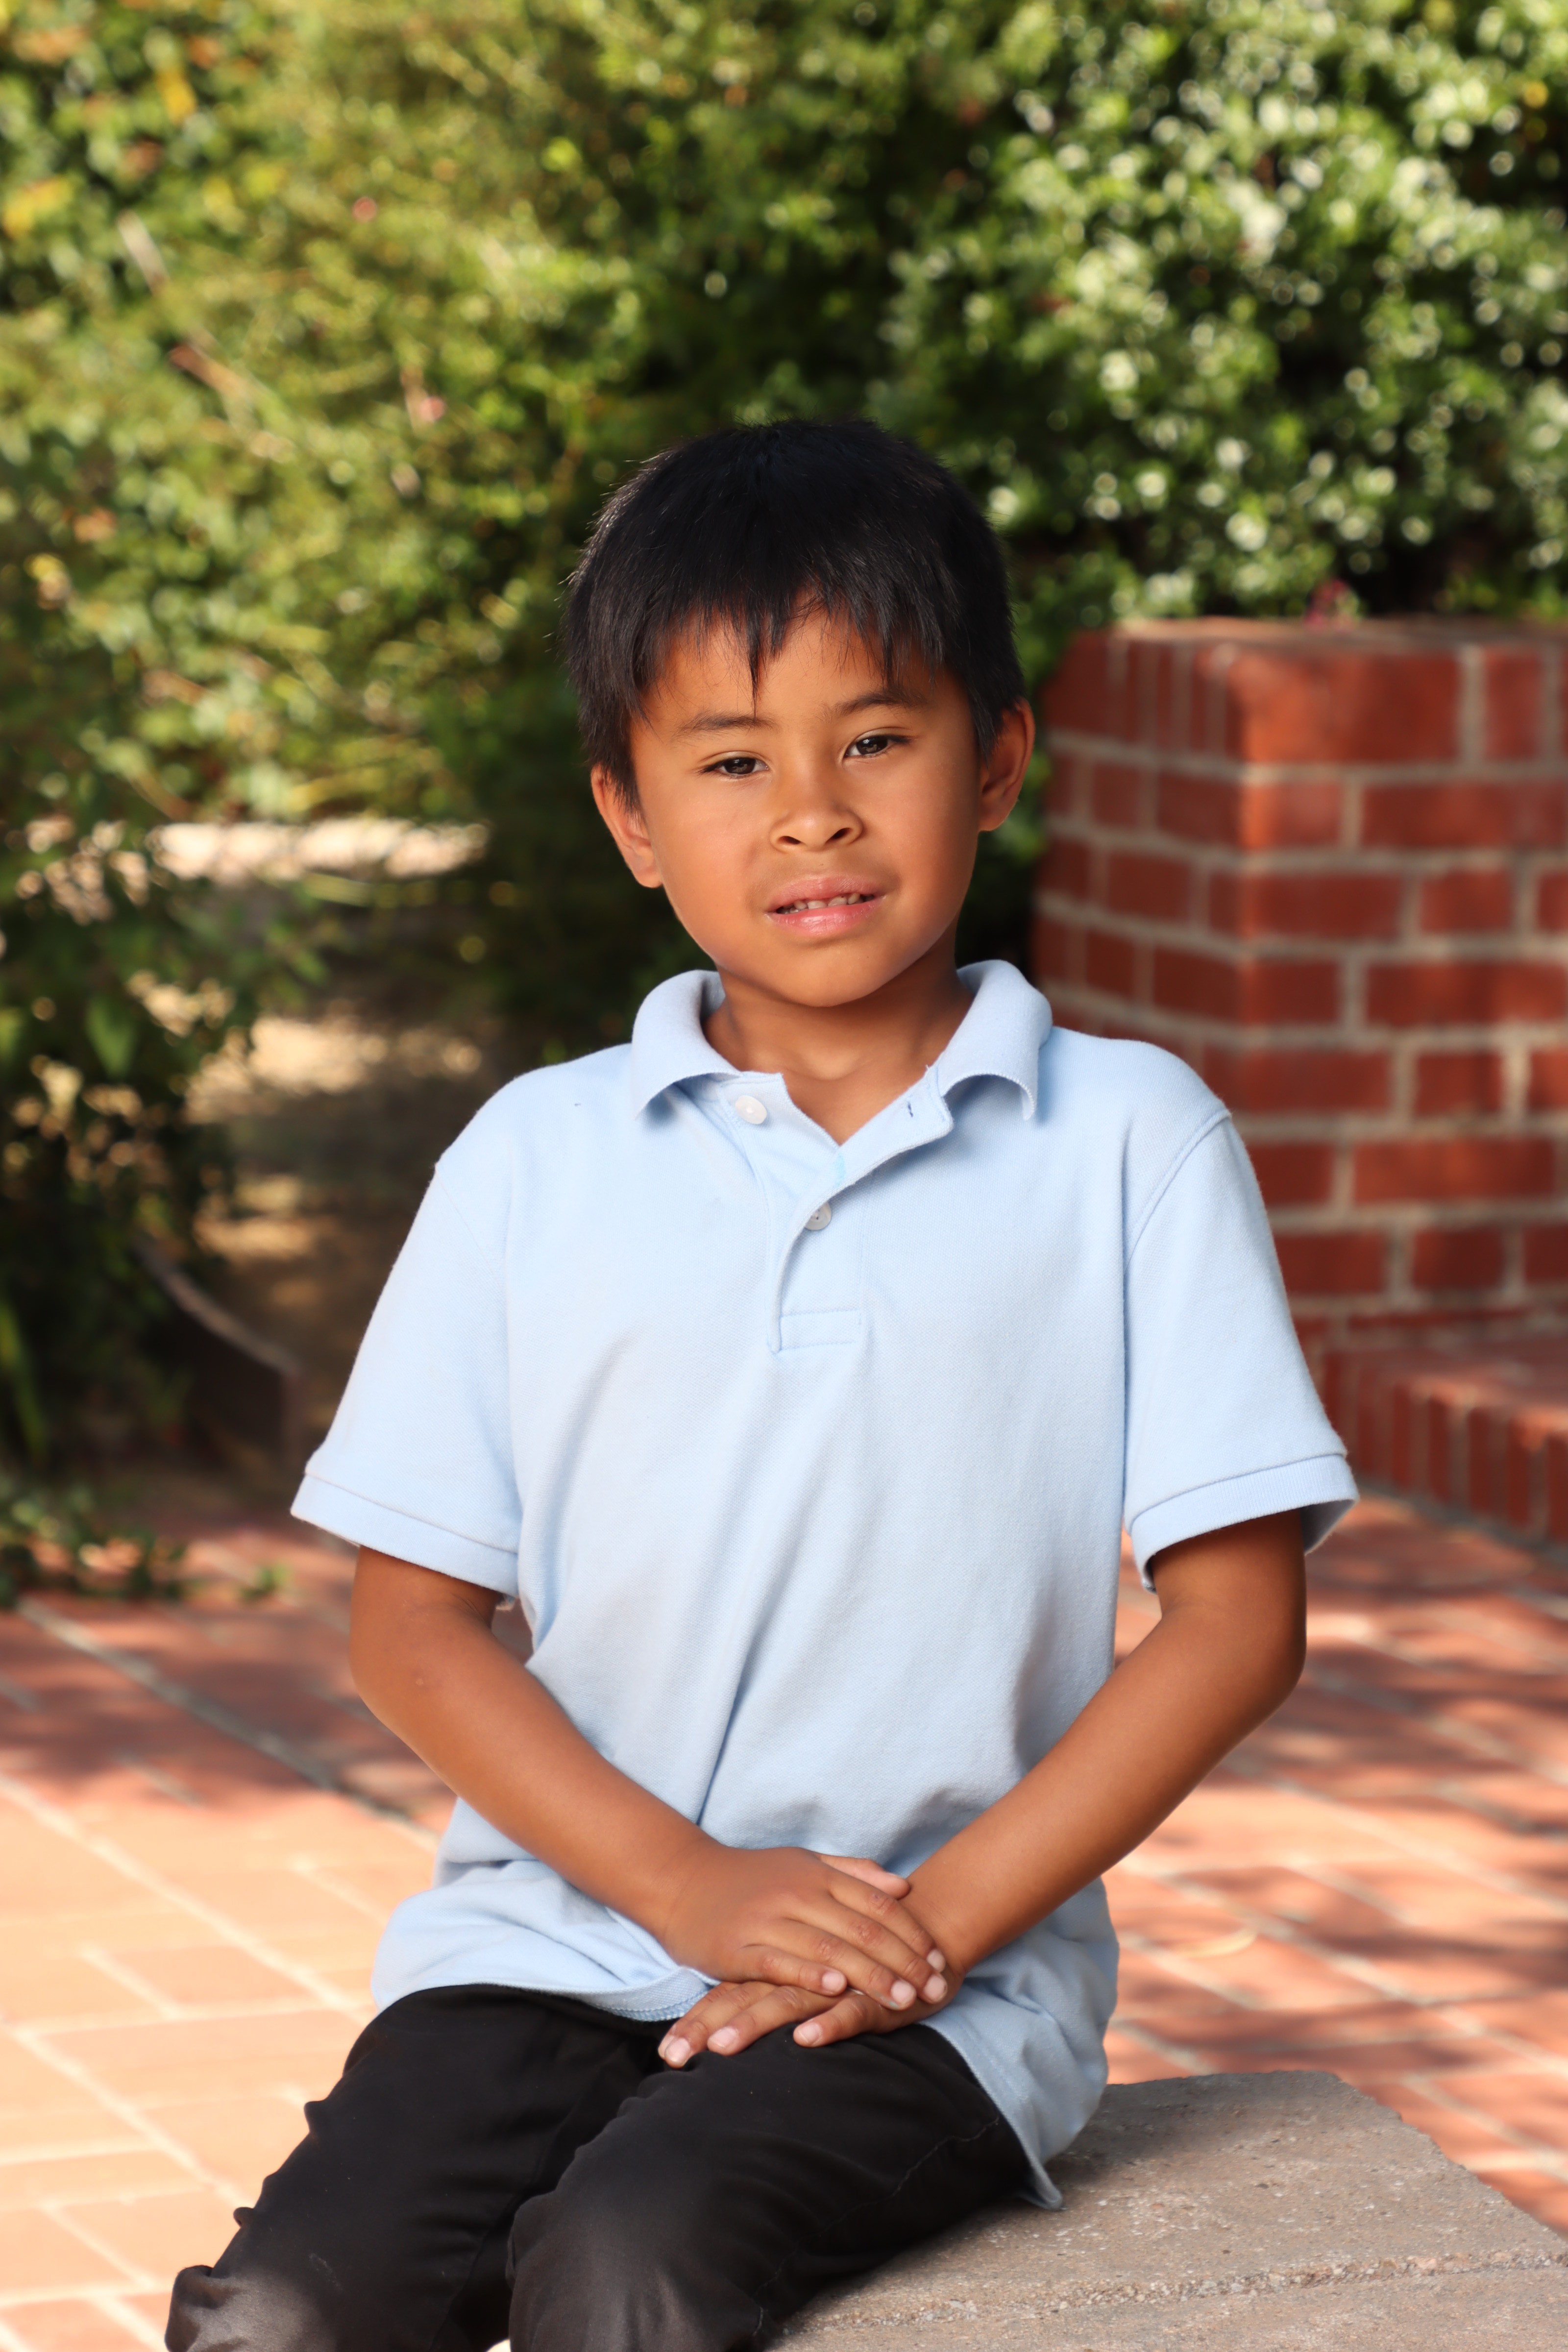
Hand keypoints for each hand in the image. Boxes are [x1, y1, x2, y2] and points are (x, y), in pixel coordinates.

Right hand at [657, 1845, 947, 2013]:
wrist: (682, 1880)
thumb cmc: (749, 1877)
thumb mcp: (803, 1863)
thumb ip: (852, 1872)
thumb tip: (900, 1888)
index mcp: (815, 1873)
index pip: (875, 1903)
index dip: (910, 1932)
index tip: (938, 1959)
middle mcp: (796, 1893)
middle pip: (860, 1928)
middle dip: (902, 1961)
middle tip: (932, 1989)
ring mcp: (767, 1919)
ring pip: (828, 1946)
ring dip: (869, 1974)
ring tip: (901, 1999)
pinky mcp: (739, 1947)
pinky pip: (780, 1961)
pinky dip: (810, 1973)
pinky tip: (836, 1987)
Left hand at [659, 1960, 957, 2068]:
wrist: (923, 1927)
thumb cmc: (857, 1956)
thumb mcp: (809, 1972)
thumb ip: (774, 1988)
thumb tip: (726, 2022)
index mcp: (779, 1965)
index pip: (729, 1994)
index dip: (698, 2022)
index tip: (664, 2055)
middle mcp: (799, 1972)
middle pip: (745, 2000)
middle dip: (708, 2029)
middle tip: (674, 2057)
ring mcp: (835, 1982)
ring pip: (787, 2003)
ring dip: (753, 2026)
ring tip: (721, 2050)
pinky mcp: (872, 1995)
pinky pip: (848, 2010)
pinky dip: (828, 2023)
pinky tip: (806, 2039)